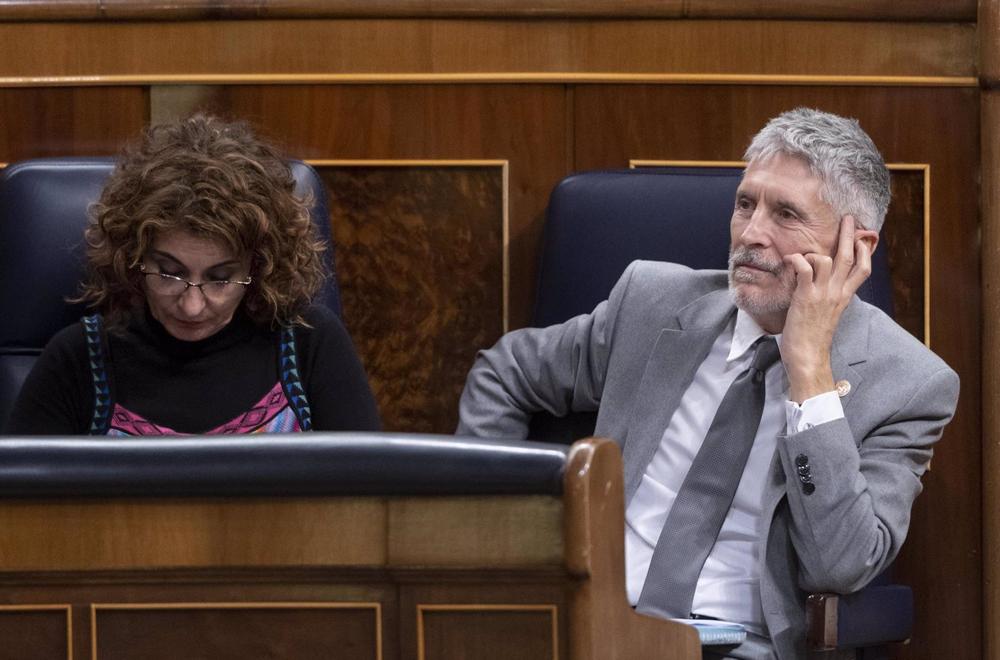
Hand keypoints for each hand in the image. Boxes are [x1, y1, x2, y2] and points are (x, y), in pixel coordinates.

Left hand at [781, 216, 873, 402]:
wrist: (807, 357)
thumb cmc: (813, 338)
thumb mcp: (827, 314)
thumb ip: (829, 298)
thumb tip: (824, 286)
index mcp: (844, 298)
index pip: (863, 270)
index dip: (864, 252)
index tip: (862, 238)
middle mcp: (836, 293)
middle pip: (849, 257)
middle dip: (850, 235)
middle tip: (848, 218)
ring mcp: (822, 294)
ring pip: (827, 259)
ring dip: (814, 250)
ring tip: (803, 252)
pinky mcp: (805, 297)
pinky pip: (804, 268)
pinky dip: (797, 259)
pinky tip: (789, 260)